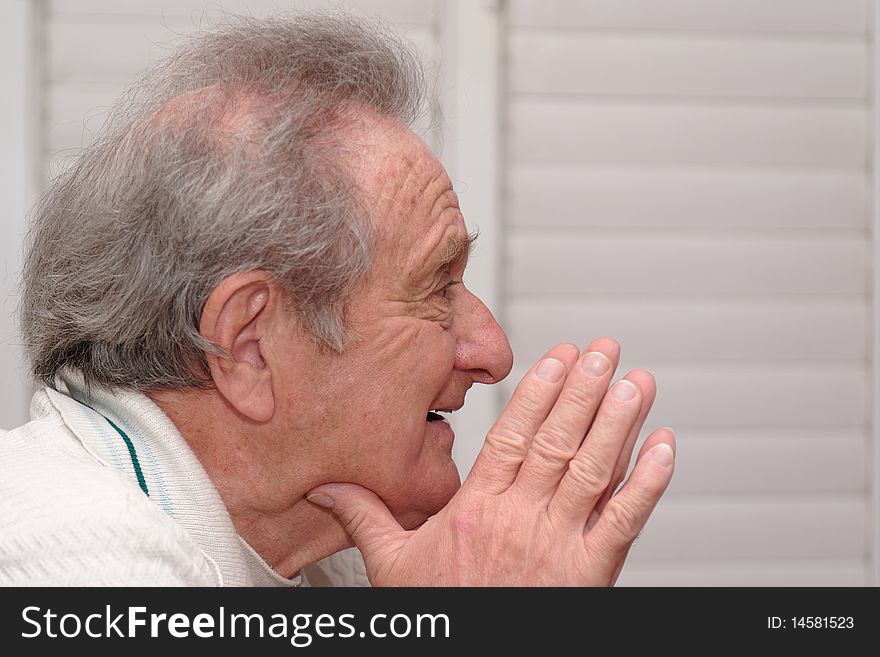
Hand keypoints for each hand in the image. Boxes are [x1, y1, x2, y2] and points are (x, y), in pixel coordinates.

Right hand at [307, 337, 674, 584]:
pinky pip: (624, 521)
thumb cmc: (445, 617)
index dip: (540, 393)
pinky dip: (648, 483)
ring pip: (594, 470)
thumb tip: (327, 486)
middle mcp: (520, 520)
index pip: (512, 437)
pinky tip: (665, 448)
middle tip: (605, 350)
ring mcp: (558, 545)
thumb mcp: (393, 568)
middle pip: (557, 442)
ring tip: (636, 381)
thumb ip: (366, 517)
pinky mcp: (591, 575)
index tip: (560, 358)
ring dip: (619, 422)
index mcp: (476, 510)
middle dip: (585, 391)